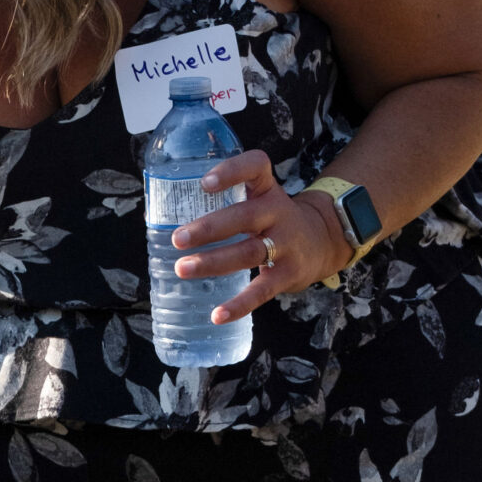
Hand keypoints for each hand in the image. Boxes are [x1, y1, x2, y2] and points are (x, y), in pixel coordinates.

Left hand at [170, 148, 350, 322]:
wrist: (324, 241)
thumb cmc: (274, 221)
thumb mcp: (259, 200)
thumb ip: (224, 203)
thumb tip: (157, 214)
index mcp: (267, 189)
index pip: (256, 166)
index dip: (232, 171)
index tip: (204, 183)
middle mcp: (278, 212)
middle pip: (244, 216)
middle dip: (209, 228)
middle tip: (177, 239)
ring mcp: (285, 244)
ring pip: (248, 252)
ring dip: (214, 261)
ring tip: (182, 269)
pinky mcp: (288, 273)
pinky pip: (261, 290)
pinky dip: (240, 305)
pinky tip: (217, 315)